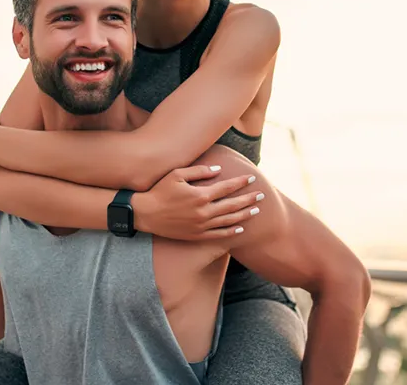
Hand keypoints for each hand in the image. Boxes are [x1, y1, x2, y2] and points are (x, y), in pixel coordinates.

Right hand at [134, 165, 263, 239]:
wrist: (145, 214)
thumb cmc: (159, 190)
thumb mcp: (177, 174)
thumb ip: (199, 171)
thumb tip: (219, 170)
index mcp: (200, 195)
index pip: (227, 187)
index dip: (241, 183)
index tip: (252, 179)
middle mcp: (204, 212)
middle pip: (233, 205)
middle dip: (249, 199)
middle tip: (261, 195)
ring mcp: (201, 226)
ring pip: (229, 220)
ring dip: (244, 215)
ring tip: (256, 210)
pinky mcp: (196, 235)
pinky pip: (219, 234)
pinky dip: (231, 231)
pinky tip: (240, 228)